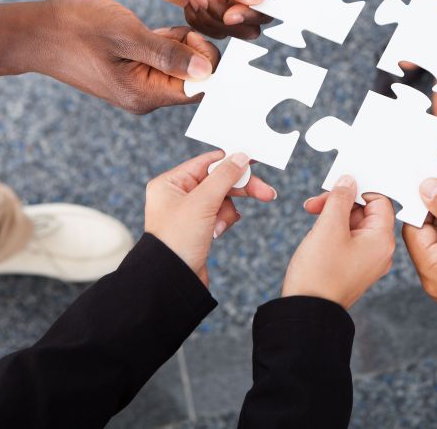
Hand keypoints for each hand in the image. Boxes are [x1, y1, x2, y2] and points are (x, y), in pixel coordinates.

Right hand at [0, 0, 221, 113]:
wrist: (33, 31)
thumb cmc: (76, 28)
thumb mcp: (127, 34)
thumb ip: (168, 54)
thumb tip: (208, 70)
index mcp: (145, 95)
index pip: (199, 89)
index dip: (209, 62)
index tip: (195, 34)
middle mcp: (144, 96)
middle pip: (192, 78)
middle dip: (194, 50)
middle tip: (176, 26)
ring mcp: (138, 85)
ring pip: (179, 65)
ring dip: (179, 44)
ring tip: (158, 26)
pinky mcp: (131, 71)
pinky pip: (162, 58)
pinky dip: (165, 41)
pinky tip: (151, 28)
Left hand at [29, 0, 282, 39]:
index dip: (259, 5)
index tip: (231, 12)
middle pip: (260, 9)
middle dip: (232, 14)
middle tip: (203, 1)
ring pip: (240, 23)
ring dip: (216, 20)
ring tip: (193, 0)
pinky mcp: (212, 1)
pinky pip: (220, 26)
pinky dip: (204, 23)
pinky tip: (187, 5)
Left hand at [145, 151, 276, 284]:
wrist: (172, 280)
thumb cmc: (178, 240)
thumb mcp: (203, 202)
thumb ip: (224, 176)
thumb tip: (241, 156)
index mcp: (170, 183)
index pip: (207, 162)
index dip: (231, 160)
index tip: (254, 159)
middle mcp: (177, 194)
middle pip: (218, 181)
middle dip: (240, 188)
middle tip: (266, 192)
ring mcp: (188, 212)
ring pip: (222, 199)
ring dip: (227, 211)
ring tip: (219, 226)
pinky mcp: (198, 227)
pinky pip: (219, 214)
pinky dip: (223, 221)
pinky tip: (217, 232)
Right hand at [283, 175, 395, 308]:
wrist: (305, 312)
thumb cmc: (319, 272)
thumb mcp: (329, 226)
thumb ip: (340, 199)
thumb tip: (349, 181)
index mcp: (382, 240)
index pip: (379, 201)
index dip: (358, 190)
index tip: (336, 187)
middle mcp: (380, 251)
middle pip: (366, 212)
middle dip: (340, 202)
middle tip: (315, 203)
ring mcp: (367, 261)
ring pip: (354, 225)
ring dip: (333, 215)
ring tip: (312, 214)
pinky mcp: (353, 268)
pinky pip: (348, 240)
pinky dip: (333, 230)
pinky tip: (316, 231)